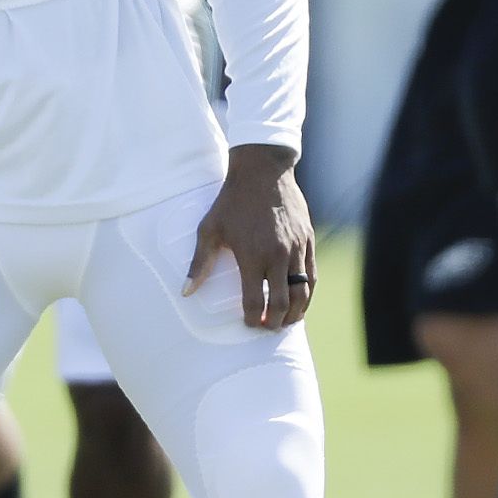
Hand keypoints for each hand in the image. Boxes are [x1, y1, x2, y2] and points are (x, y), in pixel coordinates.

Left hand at [185, 145, 313, 329]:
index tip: (248, 323)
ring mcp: (297, 249)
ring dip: (295, 312)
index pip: (256, 302)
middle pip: (282, 303)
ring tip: (285, 320)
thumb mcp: (210, 229)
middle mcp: (278, 256)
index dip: (252, 319)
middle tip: (267, 327)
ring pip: (303, 293)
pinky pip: (312, 276)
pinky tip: (298, 299)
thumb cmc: (232, 201)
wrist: (263, 171)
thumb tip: (186, 292)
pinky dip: (307, 293)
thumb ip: (200, 263)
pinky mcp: (308, 241)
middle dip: (275, 321)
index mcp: (253, 256)